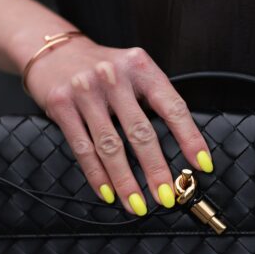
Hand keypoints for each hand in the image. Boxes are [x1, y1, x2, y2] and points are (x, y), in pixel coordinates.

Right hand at [23, 39, 212, 215]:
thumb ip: (152, 99)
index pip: (172, 107)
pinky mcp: (61, 105)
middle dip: (156, 170)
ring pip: (110, 146)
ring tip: (137, 204)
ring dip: (125, 181)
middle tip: (167, 195)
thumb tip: (180, 147)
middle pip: (140, 132)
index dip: (190, 138)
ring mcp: (85, 90)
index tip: (201, 164)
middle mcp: (113, 75)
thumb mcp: (133, 71)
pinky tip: (108, 192)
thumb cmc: (101, 67)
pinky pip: (83, 148)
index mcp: (140, 67)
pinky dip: (97, 175)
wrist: (53, 50)